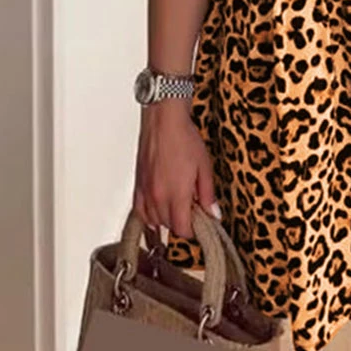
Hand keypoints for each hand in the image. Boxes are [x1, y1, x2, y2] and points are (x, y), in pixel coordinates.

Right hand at [133, 100, 220, 239]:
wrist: (164, 120)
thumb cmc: (184, 138)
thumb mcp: (204, 167)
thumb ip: (208, 194)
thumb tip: (213, 213)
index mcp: (176, 194)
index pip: (182, 229)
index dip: (194, 230)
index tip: (202, 223)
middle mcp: (158, 197)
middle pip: (169, 226)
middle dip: (183, 223)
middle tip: (194, 210)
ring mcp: (145, 192)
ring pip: (154, 221)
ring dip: (167, 220)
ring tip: (179, 206)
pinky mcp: (137, 185)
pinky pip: (140, 212)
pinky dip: (149, 216)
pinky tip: (158, 210)